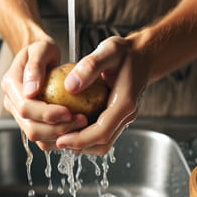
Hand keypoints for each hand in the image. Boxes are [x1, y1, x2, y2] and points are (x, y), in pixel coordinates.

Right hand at [1, 40, 87, 150]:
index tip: (69, 111)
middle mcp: (12, 103)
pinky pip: (44, 139)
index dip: (48, 114)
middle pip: (31, 128)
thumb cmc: (42, 51)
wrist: (41, 57)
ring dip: (61, 136)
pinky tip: (77, 130)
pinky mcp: (32, 122)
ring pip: (38, 137)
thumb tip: (30, 91)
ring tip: (81, 124)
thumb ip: (35, 66)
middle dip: (57, 128)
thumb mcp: (41, 49)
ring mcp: (21, 115)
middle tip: (81, 120)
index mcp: (11, 85)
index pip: (26, 108)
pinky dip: (61, 138)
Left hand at [56, 36, 151, 154]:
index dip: (80, 140)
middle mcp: (126, 115)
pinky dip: (85, 136)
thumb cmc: (125, 52)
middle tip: (53, 142)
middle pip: (102, 143)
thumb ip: (90, 66)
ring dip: (80, 144)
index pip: (102, 132)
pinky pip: (101, 133)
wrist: (142, 56)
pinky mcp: (117, 118)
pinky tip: (67, 128)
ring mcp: (123, 118)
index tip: (60, 140)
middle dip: (77, 146)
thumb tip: (70, 86)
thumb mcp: (108, 50)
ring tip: (57, 137)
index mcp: (125, 103)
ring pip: (102, 142)